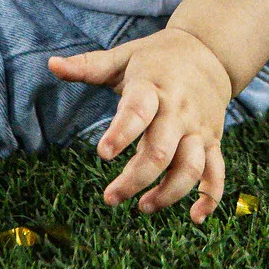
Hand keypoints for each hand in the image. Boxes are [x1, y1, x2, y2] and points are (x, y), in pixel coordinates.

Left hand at [48, 27, 231, 222]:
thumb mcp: (124, 57)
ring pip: (191, 167)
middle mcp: (179, 111)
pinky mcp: (213, 140)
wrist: (210, 50)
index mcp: (154, 87)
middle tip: (110, 198)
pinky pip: (217, 172)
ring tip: (143, 207)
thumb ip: (89, 65)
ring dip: (169, 193)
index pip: (139, 111)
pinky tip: (195, 217)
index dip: (121, 133)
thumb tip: (52, 65)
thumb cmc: (158, 57)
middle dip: (136, 179)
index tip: (102, 154)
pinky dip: (210, 197)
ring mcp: (199, 128)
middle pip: (162, 151)